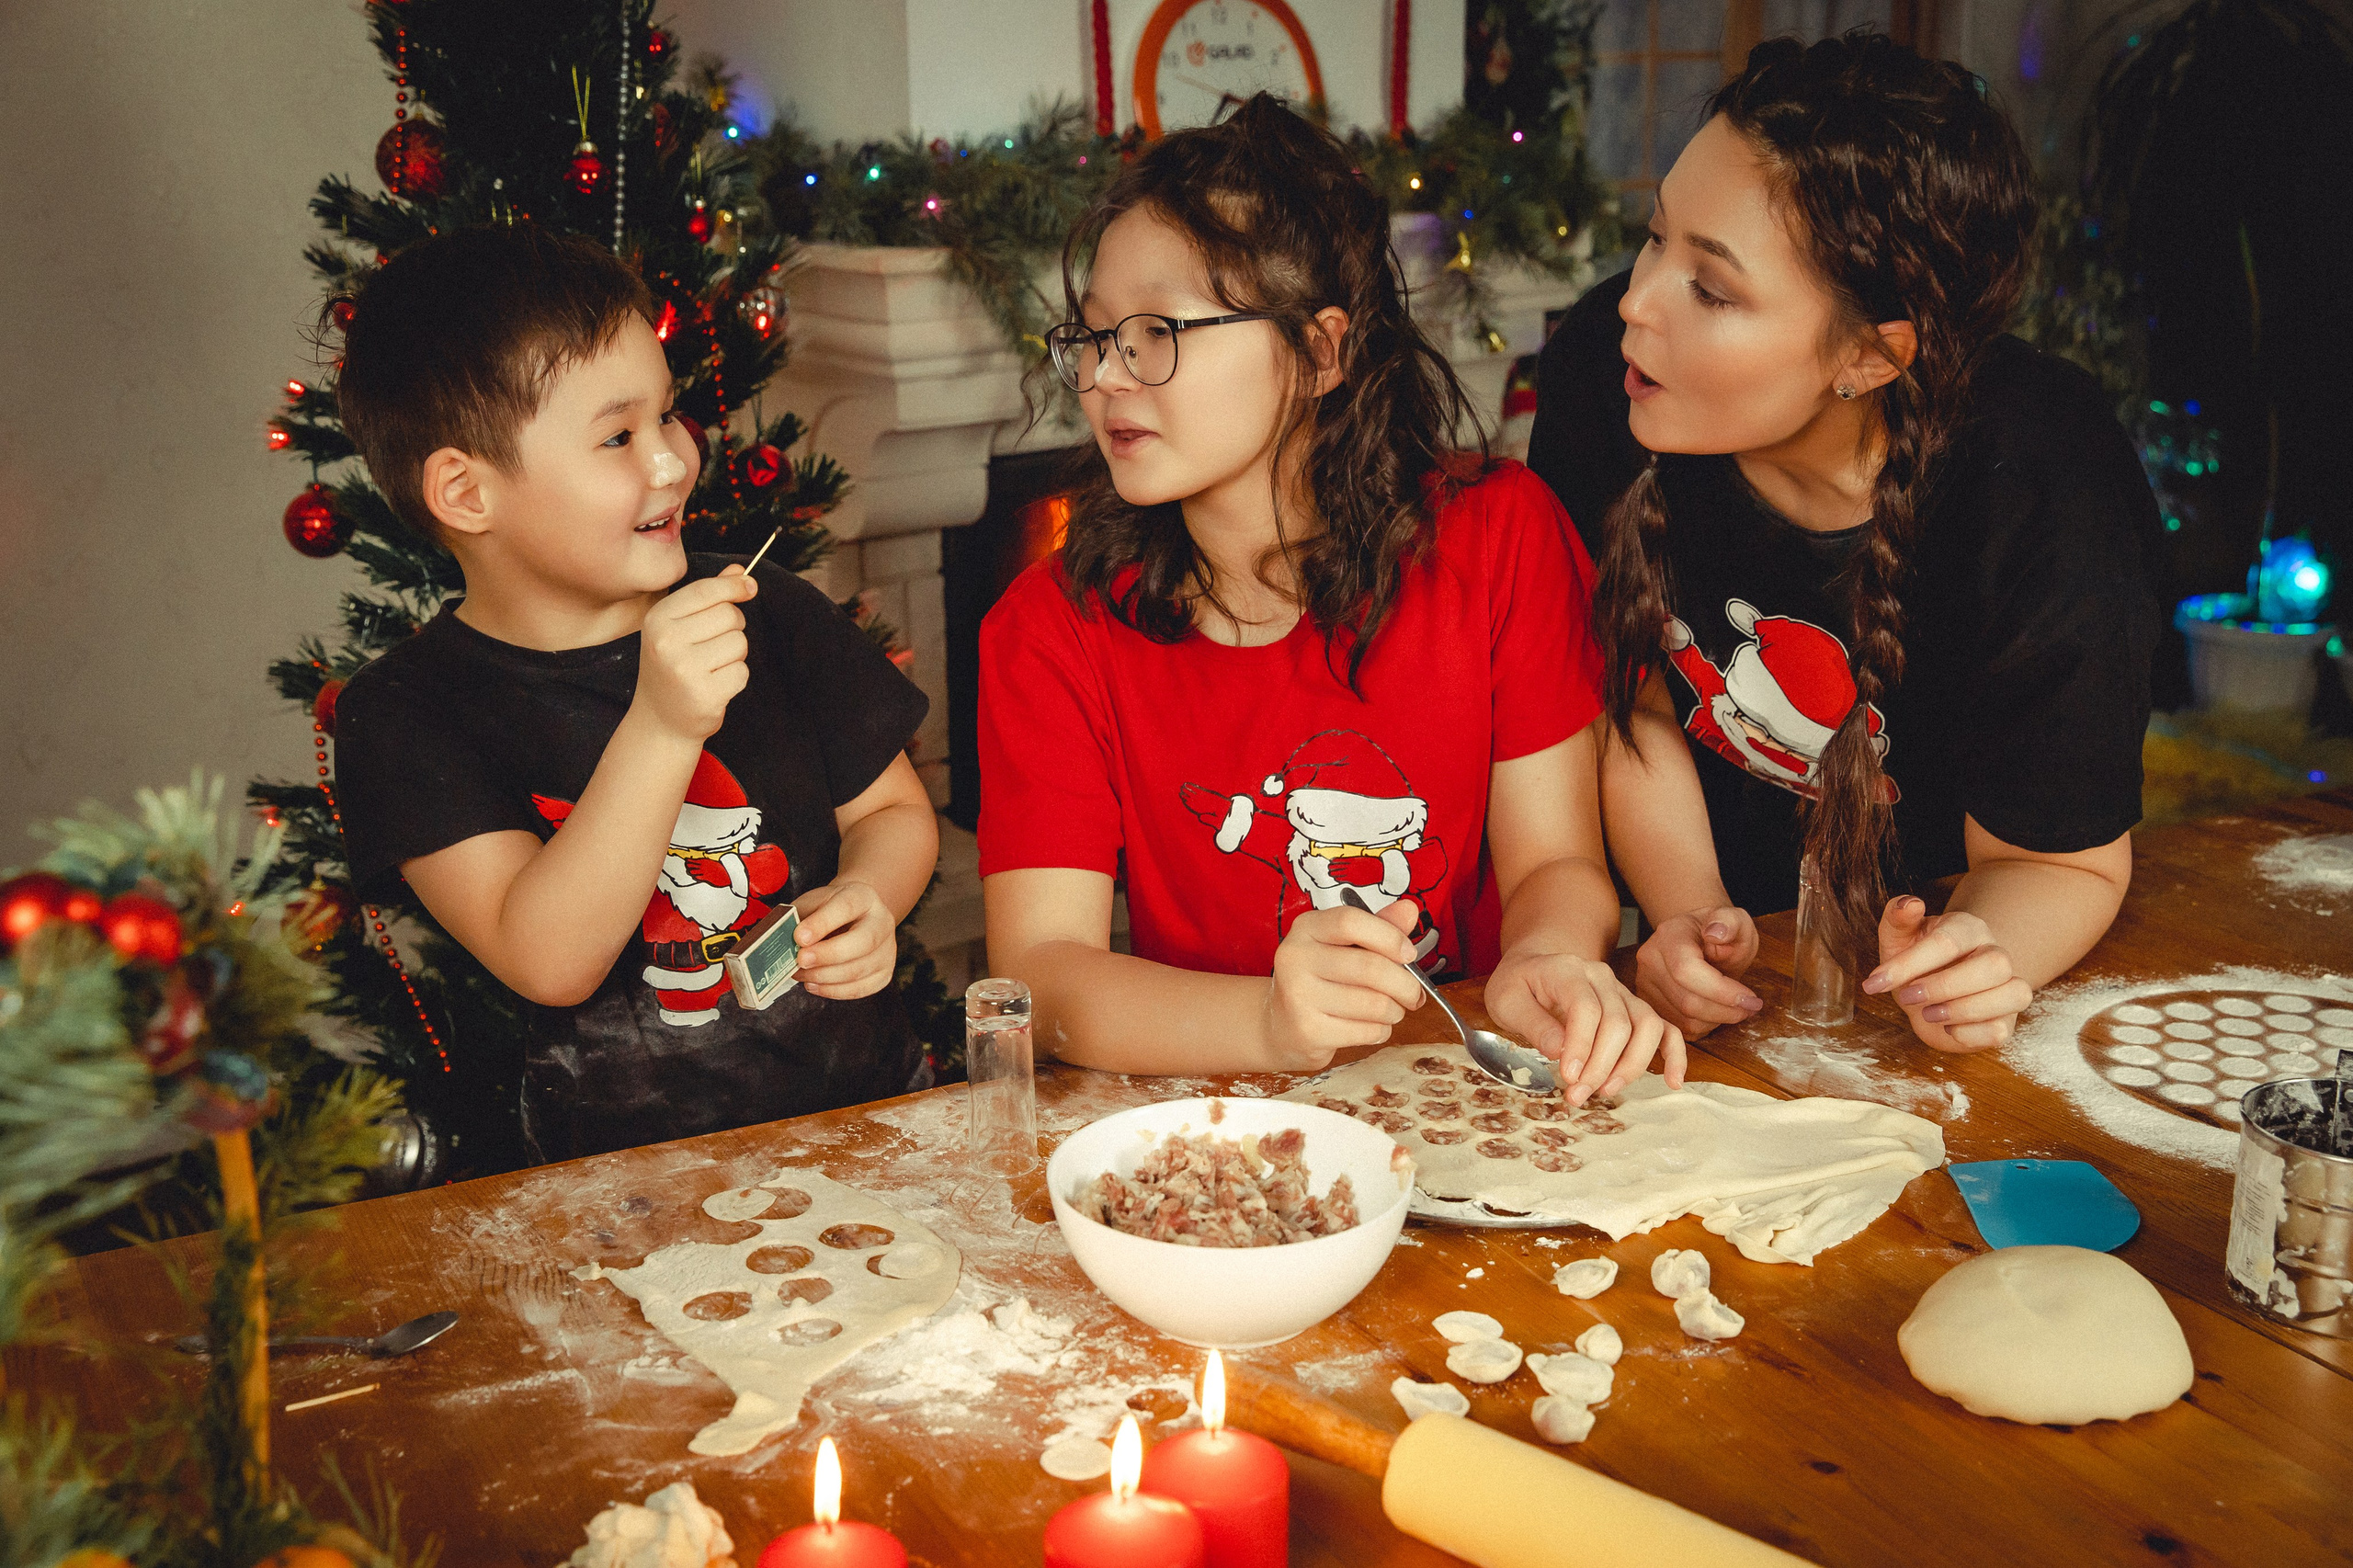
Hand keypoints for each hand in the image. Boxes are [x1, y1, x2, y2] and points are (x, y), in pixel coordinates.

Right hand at [632, 568, 758, 741]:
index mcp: (657, 619)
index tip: (749, 586)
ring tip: (711, 668)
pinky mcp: (704, 695)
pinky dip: (735, 678)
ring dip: (735, 655)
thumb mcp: (680, 626)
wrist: (660, 720)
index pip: (706, 591)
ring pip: (739, 643)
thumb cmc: (673, 666)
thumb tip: (740, 571)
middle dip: (733, 627)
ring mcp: (684, 670)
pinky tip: (715, 686)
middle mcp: (666, 641)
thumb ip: (709, 596)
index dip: (734, 586)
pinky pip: (742, 672)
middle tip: (714, 645)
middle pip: (729, 615)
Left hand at [791, 879, 895, 999]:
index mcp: (864, 896)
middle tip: (800, 961)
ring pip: (860, 970)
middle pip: (863, 942)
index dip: (822, 923)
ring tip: (799, 974)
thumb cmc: (828, 910)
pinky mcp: (885, 973)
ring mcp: (888, 950)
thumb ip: (799, 918)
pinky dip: (833, 991)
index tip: (799, 937)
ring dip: (824, 976)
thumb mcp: (813, 903)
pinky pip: (860, 989)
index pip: (847, 907)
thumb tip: (780, 942)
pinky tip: (813, 984)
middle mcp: (882, 922)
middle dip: (828, 955)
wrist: (854, 917)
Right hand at [1261, 900, 1425, 1071]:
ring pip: (1374, 1004)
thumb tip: (1409, 910)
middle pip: (1370, 967)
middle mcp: (1295, 957)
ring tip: (1390, 1011)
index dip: (1389, 936)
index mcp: (1306, 928)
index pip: (1351, 921)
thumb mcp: (1344, 946)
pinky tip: (1371, 1027)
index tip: (1409, 954)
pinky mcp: (1307, 1030)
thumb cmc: (1322, 980)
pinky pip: (1367, 1031)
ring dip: (1395, 1011)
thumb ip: (1378, 927)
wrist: (1281, 1025)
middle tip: (1414, 994)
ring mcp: (1298, 996)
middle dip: (1406, 985)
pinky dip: (1381, 1031)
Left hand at [1485, 948, 1686, 1104]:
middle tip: (1578, 1095)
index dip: (1581, 1046)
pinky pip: (1665, 1028)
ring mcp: (1623, 993)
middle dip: (1601, 1066)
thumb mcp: (1506, 999)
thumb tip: (1559, 1051)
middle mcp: (1602, 978)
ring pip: (1647, 1026)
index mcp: (1568, 970)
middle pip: (1618, 1022)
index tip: (1568, 1077)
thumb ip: (1532, 1023)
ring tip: (1606, 1090)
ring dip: (1631, 1065)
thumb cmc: (1519, 985)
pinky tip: (1673, 1081)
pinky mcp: (1635, 1009)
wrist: (1536, 967)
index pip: (1586, 1008)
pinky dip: (1674, 1054)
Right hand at [1633, 906, 1761, 1036]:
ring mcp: (1644, 984)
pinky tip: (1716, 1012)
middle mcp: (1649, 960)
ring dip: (1717, 1020)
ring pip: (1683, 1020)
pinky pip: (1679, 1029)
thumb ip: (1730, 921)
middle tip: (1751, 1006)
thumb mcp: (1735, 920)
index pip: (1686, 970)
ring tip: (1736, 1008)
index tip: (1750, 997)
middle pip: (1686, 1001)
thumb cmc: (1721, 934)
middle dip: (1726, 1010)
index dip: (1721, 991)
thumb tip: (1716, 932)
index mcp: (1669, 935)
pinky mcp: (1648, 1005)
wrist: (1700, 941)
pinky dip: (1704, 1026)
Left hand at [1863, 897, 2029, 1051]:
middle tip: (1906, 997)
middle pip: (1993, 966)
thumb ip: (1898, 918)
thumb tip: (1909, 903)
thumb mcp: (1899, 939)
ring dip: (1963, 1010)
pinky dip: (1971, 1033)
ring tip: (1928, 1014)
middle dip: (1945, 986)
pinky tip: (1948, 1028)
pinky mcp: (2005, 1019)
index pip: (1947, 942)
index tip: (1875, 983)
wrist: (1929, 997)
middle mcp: (1995, 954)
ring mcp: (2006, 987)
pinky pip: (2001, 1029)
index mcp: (1968, 929)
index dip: (1909, 964)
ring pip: (2012, 994)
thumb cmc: (1915, 964)